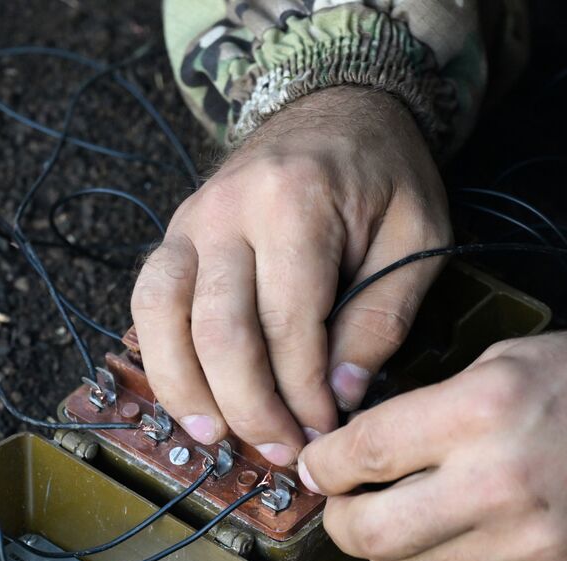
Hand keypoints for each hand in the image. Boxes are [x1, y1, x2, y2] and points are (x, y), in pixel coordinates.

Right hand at [130, 85, 449, 465]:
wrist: (339, 103)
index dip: (304, 396)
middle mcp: (231, 210)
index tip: (328, 435)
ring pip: (164, 318)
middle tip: (282, 452)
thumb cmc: (385, 173)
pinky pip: (148, 301)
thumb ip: (383, 317)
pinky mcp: (175, 234)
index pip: (289, 327)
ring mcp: (192, 220)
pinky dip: (161, 356)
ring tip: (218, 437)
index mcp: (298, 205)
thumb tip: (341, 396)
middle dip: (251, 408)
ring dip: (188, 390)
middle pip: (220, 332)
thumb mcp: (417, 236)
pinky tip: (188, 397)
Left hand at [296, 329, 566, 560]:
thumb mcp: (516, 359)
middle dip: (342, 522)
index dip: (326, 464)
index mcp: (485, 409)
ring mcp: (533, 546)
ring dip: (398, 549)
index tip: (319, 466)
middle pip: (372, 534)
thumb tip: (365, 452)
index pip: (363, 453)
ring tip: (410, 517)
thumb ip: (435, 407)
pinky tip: (469, 535)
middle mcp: (503, 483)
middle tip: (345, 507)